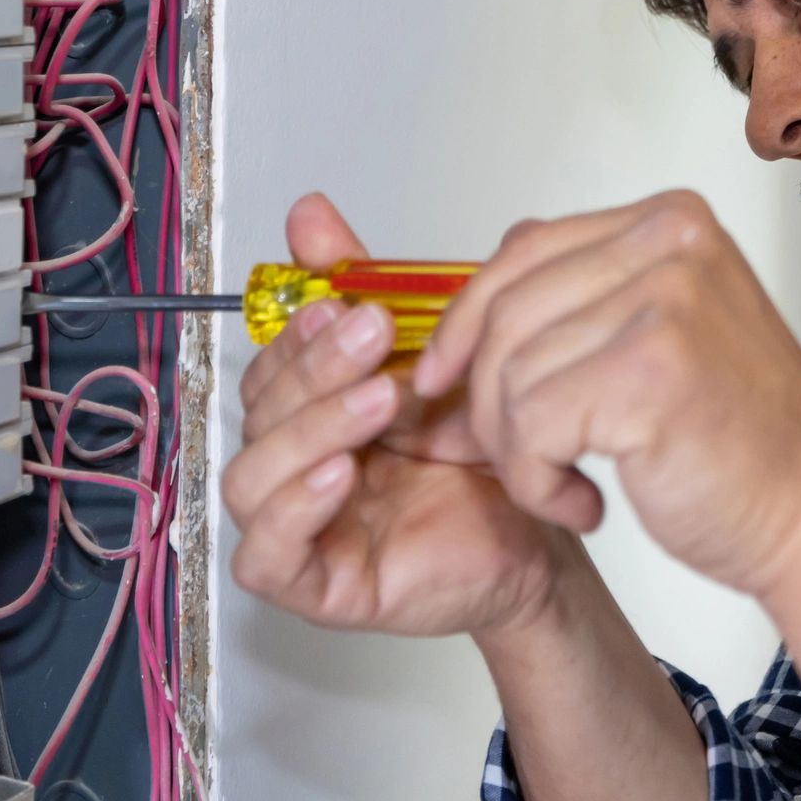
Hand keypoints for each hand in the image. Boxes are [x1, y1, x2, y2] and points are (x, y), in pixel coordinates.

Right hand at [224, 193, 569, 636]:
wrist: (551, 527)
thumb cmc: (489, 450)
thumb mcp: (432, 352)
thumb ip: (366, 283)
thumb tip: (309, 211)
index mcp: (313, 411)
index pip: (268, 365)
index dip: (294, 333)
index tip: (341, 299)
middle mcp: (296, 466)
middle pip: (257, 412)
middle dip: (312, 368)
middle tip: (373, 334)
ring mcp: (300, 528)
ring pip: (250, 478)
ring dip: (310, 429)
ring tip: (381, 401)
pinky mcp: (318, 588)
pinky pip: (267, 558)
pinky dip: (295, 510)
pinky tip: (343, 473)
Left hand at [412, 190, 800, 595]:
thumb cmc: (742, 445)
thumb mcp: (662, 335)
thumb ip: (584, 300)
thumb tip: (467, 313)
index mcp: (670, 222)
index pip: (524, 250)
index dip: (467, 319)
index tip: (442, 375)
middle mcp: (670, 244)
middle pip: (506, 310)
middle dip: (486, 399)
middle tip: (523, 459)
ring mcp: (665, 302)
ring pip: (509, 373)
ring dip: (518, 452)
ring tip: (567, 484)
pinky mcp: (649, 373)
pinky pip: (530, 426)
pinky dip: (537, 482)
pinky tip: (584, 504)